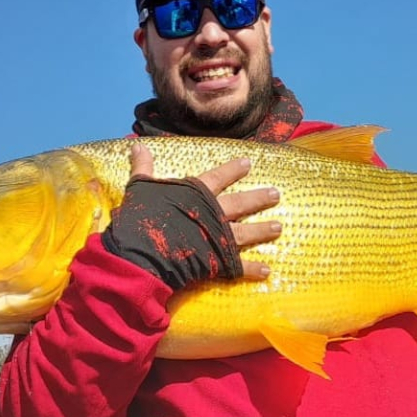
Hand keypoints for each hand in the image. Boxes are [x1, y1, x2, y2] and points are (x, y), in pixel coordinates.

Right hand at [101, 143, 281, 289]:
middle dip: (258, 198)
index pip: (217, 177)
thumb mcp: (140, 188)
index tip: (248, 163)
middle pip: (240, 203)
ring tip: (279, 227)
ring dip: (262, 230)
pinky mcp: (217, 261)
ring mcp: (217, 238)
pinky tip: (267, 271)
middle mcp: (212, 213)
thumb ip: (143, 167)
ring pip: (245, 232)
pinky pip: (238, 267)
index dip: (232, 170)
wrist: (141, 252)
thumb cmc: (140, 217)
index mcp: (195, 193)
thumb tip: (138, 145)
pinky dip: (253, 269)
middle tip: (276, 195)